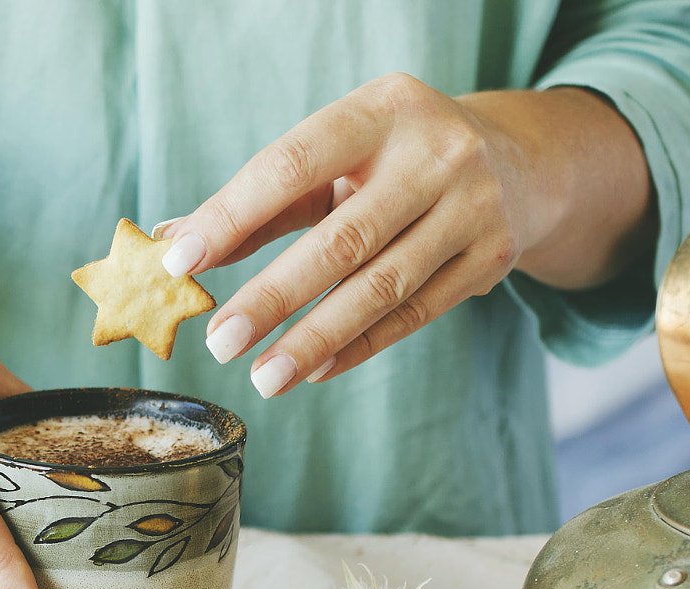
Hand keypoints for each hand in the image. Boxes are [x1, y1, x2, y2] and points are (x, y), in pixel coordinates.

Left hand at [155, 75, 651, 396]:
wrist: (519, 162)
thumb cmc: (393, 160)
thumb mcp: (335, 159)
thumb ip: (258, 202)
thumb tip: (170, 244)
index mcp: (381, 109)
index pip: (290, 165)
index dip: (231, 216)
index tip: (180, 262)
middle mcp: (436, 152)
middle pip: (340, 239)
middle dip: (272, 297)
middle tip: (220, 343)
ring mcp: (473, 207)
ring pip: (381, 288)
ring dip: (314, 340)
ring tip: (262, 377)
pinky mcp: (493, 258)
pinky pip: (414, 315)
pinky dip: (359, 347)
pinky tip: (313, 371)